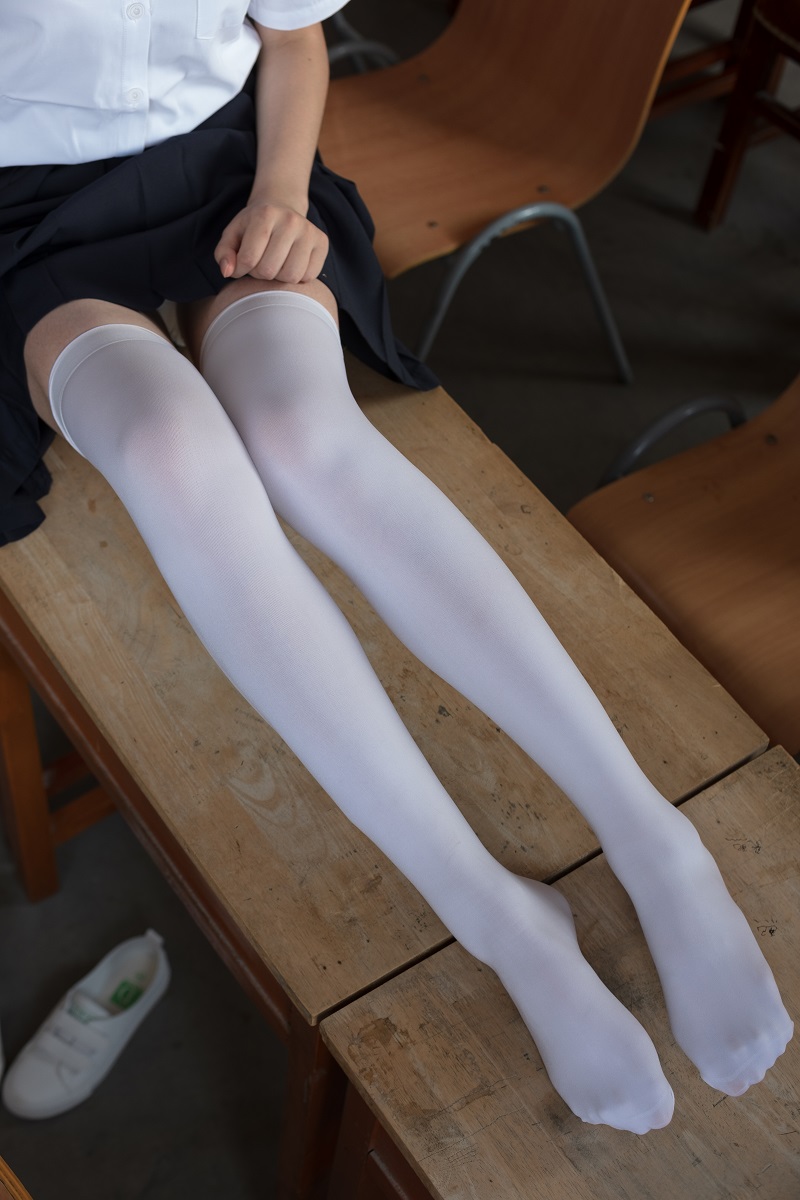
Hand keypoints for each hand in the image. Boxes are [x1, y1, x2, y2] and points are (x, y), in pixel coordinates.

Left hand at [214, 202, 328, 283]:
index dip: (240, 269)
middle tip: (260, 262)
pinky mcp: (322, 242)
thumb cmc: (254, 226)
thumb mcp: (233, 234)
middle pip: (269, 270)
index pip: (249, 259)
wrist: (281, 208)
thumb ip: (224, 253)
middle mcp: (290, 220)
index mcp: (264, 214)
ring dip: (279, 277)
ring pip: (290, 276)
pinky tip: (290, 263)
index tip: (240, 265)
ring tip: (275, 263)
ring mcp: (309, 231)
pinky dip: (297, 277)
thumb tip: (227, 271)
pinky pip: (308, 276)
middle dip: (259, 273)